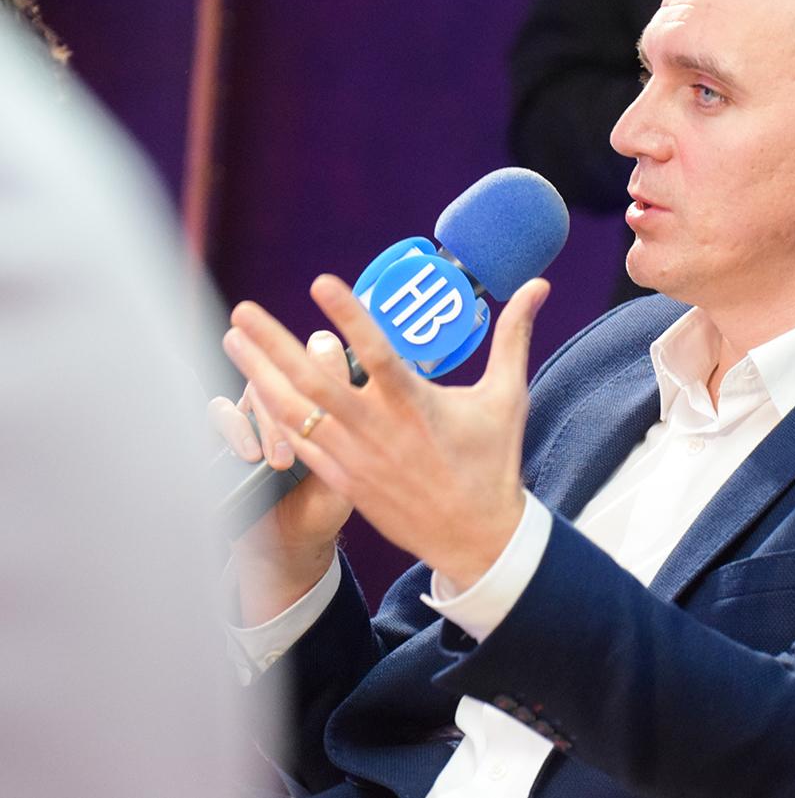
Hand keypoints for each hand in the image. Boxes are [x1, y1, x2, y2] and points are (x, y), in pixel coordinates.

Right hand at [208, 331, 354, 623]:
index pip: (324, 359)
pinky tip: (250, 454)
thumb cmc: (327, 502)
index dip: (327, 362)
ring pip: (256, 387)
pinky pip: (220, 412)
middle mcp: (290, 401)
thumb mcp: (350, 467)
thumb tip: (368, 382)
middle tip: (313, 422)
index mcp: (324, 401)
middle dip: (296, 388)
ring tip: (282, 460)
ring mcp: (258, 414)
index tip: (339, 384)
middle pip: (288, 368)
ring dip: (269, 422)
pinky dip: (235, 428)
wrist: (293, 541)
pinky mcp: (227, 433)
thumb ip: (356, 429)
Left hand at [221, 274, 549, 592]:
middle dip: (274, 344)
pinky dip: (272, 416)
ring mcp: (356, 458)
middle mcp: (379, 430)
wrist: (477, 536)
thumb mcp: (507, 396)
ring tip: (234, 338)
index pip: (377, 352)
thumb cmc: (493, 462)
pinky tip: (253, 390)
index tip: (320, 282)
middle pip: (315, 381)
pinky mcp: (344, 480)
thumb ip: (513, 336)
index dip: (349, 316)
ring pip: (296, 412)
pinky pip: (299, 445)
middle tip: (243, 310)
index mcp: (417, 405)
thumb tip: (538, 287)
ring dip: (260, 374)